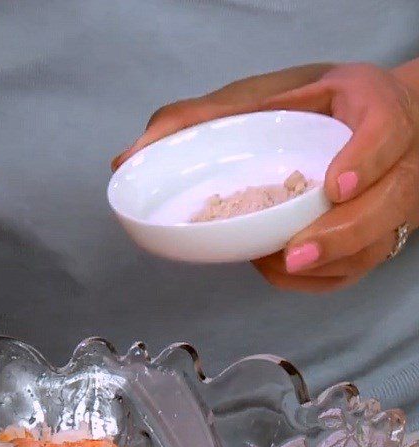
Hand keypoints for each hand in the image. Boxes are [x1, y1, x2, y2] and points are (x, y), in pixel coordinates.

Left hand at [113, 63, 418, 291]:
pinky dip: (320, 278)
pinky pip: (359, 268)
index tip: (333, 185)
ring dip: (328, 264)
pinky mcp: (378, 235)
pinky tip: (281, 268)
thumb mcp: (259, 96)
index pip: (385, 130)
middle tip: (294, 254)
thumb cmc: (307, 108)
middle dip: (342, 235)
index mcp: (371, 106)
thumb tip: (127, 157)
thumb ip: (196, 119)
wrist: (364, 123)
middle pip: (388, 203)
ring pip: (376, 243)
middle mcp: (395, 156)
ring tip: (279, 265)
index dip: (366, 159)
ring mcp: (392, 201)